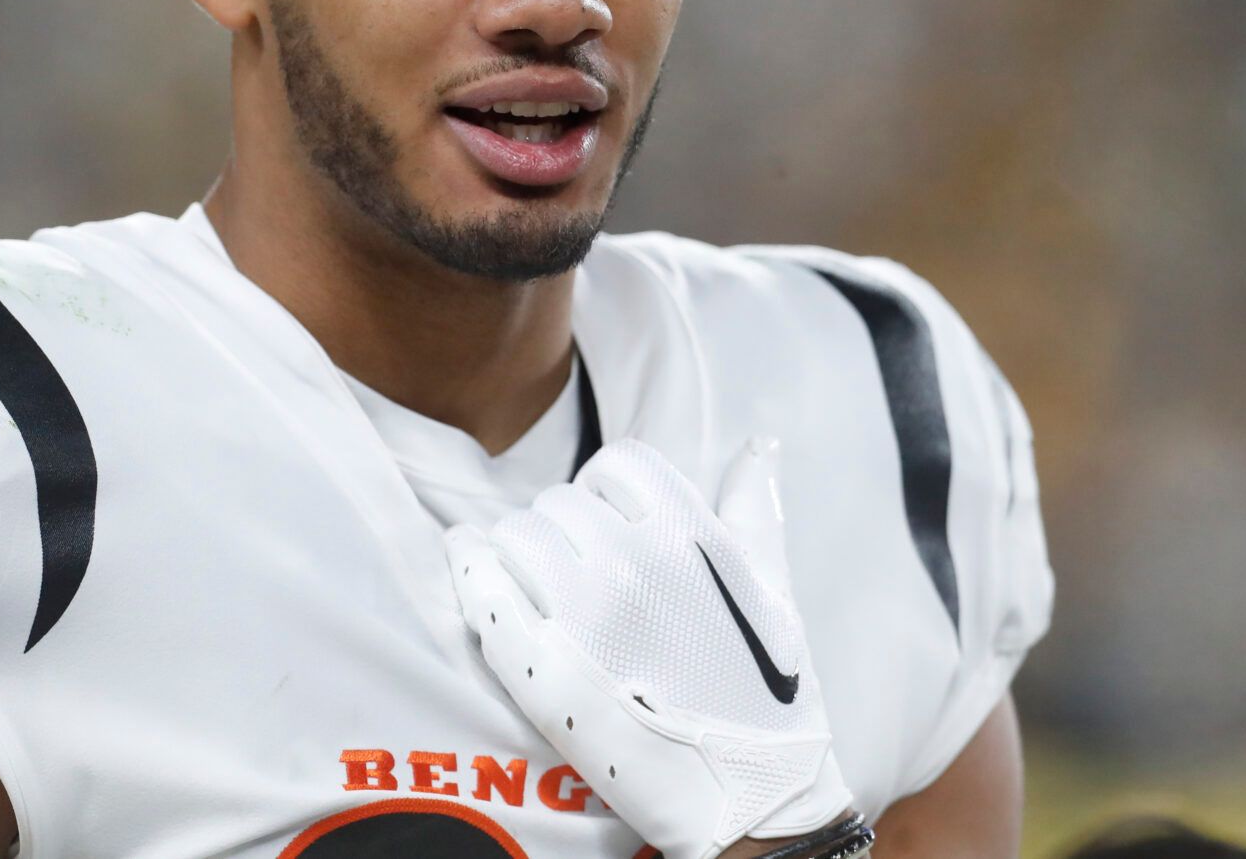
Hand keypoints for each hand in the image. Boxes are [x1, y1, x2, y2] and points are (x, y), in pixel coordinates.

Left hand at [447, 437, 854, 858]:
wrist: (749, 799)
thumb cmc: (766, 695)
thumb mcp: (775, 589)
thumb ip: (755, 509)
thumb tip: (755, 445)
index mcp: (686, 535)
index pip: (617, 466)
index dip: (610, 492)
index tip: (611, 524)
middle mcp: (629, 563)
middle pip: (562, 503)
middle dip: (567, 527)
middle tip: (578, 569)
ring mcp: (580, 614)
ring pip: (516, 536)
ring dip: (520, 549)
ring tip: (535, 579)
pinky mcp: (538, 669)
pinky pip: (482, 588)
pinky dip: (471, 567)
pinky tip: (470, 561)